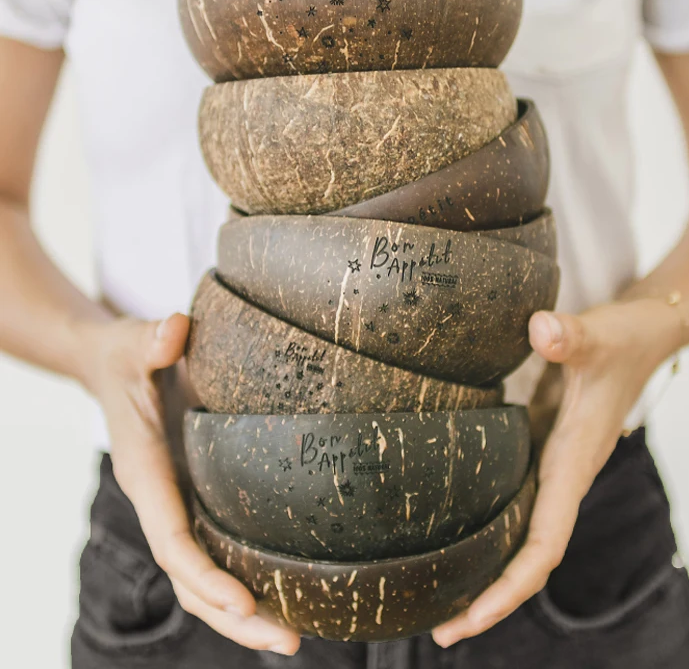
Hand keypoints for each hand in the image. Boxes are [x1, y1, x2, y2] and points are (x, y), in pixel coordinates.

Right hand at [77, 312, 300, 654]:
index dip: (202, 573)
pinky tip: (286, 592)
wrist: (113, 365)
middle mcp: (162, 498)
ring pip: (205, 573)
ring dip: (244, 610)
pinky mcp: (196, 495)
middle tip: (290, 644)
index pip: (171, 536)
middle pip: (192, 576)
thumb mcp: (134, 342)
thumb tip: (174, 330)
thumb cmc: (126, 357)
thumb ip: (149, 338)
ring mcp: (180, 502)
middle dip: (233, 615)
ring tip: (295, 638)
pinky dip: (245, 577)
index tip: (242, 602)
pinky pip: (217, 548)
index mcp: (146, 472)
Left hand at [432, 298, 680, 646]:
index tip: (471, 617)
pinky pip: (512, 497)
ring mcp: (549, 464)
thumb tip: (542, 330)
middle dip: (488, 597)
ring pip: (517, 531)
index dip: (510, 586)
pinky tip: (453, 524)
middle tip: (436, 628)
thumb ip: (571, 336)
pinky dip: (487, 521)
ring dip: (484, 566)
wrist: (642, 334)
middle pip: (526, 556)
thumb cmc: (623, 340)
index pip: (544, 544)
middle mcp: (560, 475)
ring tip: (434, 593)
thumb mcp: (599, 336)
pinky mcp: (538, 445)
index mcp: (573, 465)